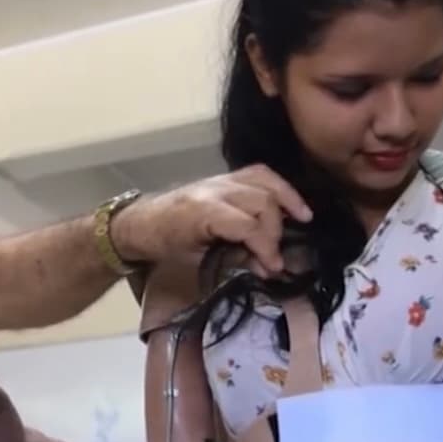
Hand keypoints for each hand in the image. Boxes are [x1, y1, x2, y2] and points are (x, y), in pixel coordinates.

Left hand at [112, 165, 312, 275]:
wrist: (140, 222)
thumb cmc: (163, 245)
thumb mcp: (195, 259)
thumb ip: (233, 260)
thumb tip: (266, 267)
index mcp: (202, 212)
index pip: (247, 225)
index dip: (266, 247)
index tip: (273, 268)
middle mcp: (214, 190)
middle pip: (261, 203)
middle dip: (275, 232)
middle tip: (275, 258)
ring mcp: (220, 179)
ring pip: (265, 183)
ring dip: (286, 203)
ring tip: (302, 221)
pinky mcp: (225, 177)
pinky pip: (259, 174)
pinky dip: (280, 187)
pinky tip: (293, 203)